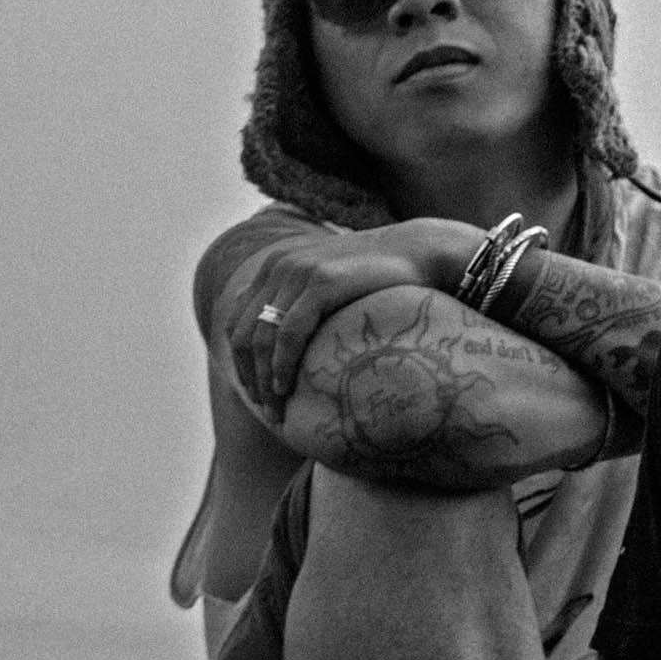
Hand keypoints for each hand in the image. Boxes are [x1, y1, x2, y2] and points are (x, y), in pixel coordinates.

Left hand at [223, 216, 486, 411]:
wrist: (422, 250)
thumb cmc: (384, 276)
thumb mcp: (333, 286)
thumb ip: (307, 303)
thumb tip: (292, 346)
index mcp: (277, 265)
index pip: (237, 320)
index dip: (241, 361)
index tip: (257, 392)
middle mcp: (279, 265)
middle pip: (242, 332)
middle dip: (249, 376)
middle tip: (266, 409)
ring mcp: (298, 270)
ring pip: (261, 336)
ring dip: (263, 378)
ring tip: (277, 408)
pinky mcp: (321, 282)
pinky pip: (288, 333)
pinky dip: (281, 364)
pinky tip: (286, 387)